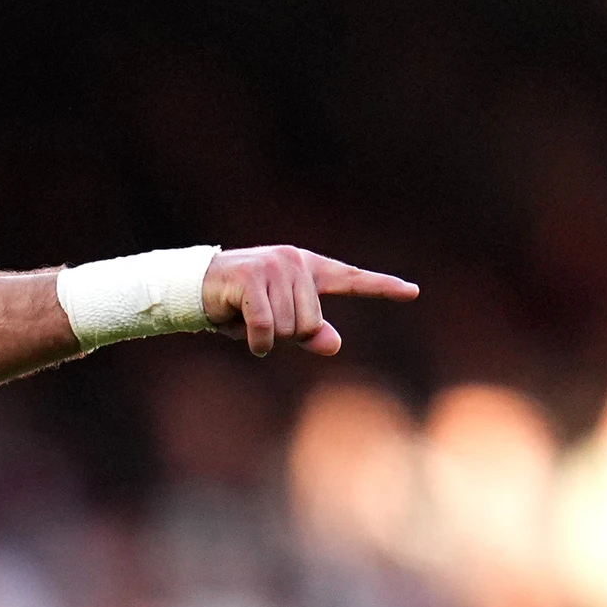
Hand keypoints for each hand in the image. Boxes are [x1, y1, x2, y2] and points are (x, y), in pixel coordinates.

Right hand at [204, 245, 417, 356]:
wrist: (194, 288)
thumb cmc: (238, 306)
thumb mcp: (278, 323)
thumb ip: (309, 333)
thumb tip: (334, 344)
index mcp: (306, 269)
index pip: (351, 279)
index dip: (382, 287)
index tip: (413, 292)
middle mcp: (293, 262)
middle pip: (312, 321)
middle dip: (287, 335)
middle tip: (261, 324)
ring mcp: (273, 267)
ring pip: (291, 326)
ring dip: (269, 338)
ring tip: (247, 322)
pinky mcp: (251, 278)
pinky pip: (267, 325)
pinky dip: (258, 341)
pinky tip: (249, 341)